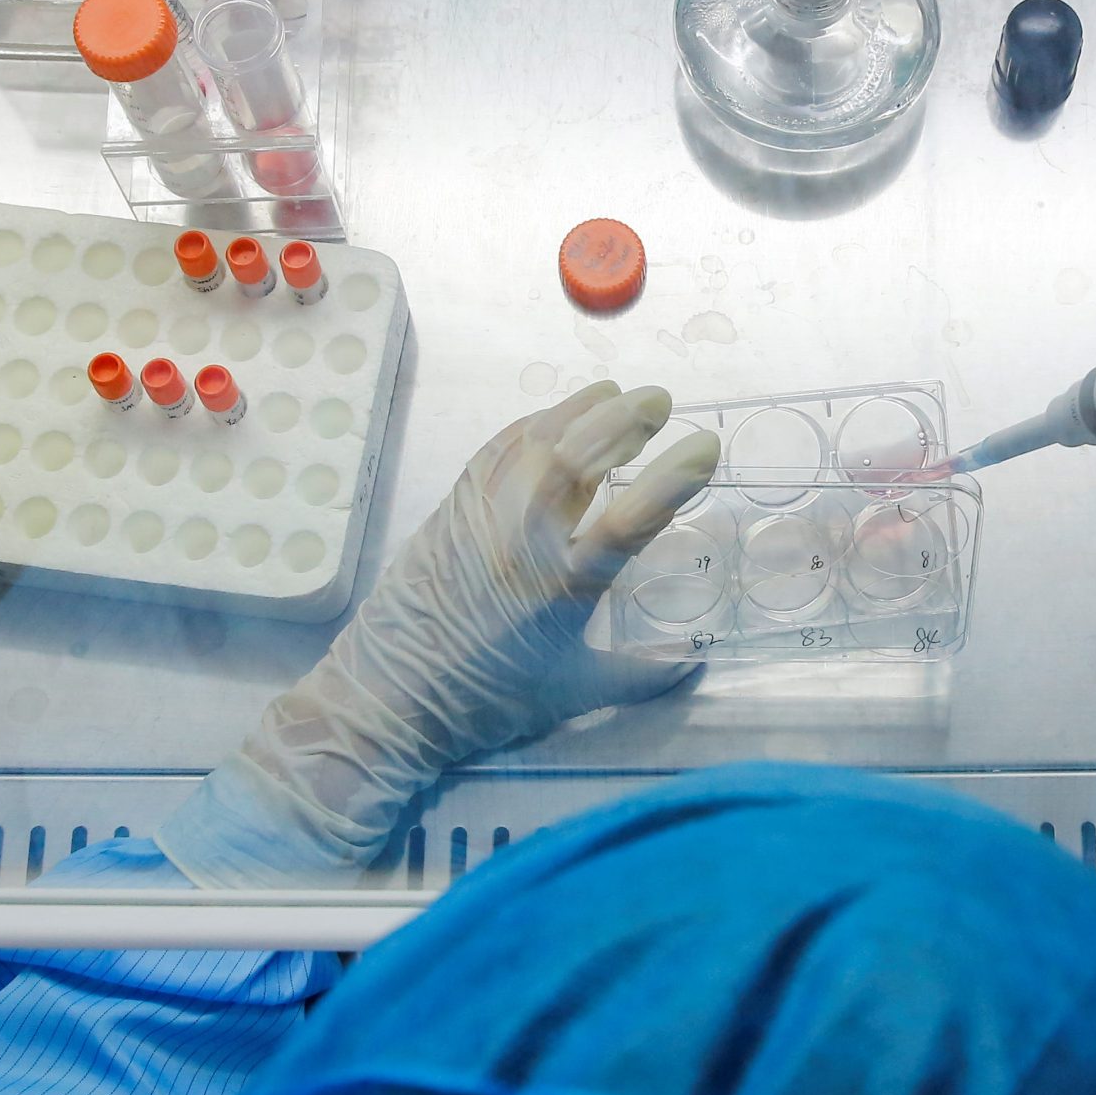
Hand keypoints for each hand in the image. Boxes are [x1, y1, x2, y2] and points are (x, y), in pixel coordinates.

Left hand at [160, 383, 719, 883]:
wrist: (390, 697)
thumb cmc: (487, 701)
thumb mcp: (574, 695)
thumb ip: (640, 675)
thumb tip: (696, 664)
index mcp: (563, 588)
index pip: (630, 519)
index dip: (672, 478)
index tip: (705, 444)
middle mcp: (525, 541)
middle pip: (580, 459)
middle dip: (625, 420)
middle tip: (659, 399)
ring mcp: (484, 516)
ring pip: (536, 443)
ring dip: (579, 411)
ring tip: (616, 393)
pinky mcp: (453, 508)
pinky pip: (496, 451)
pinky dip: (531, 426)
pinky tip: (553, 418)